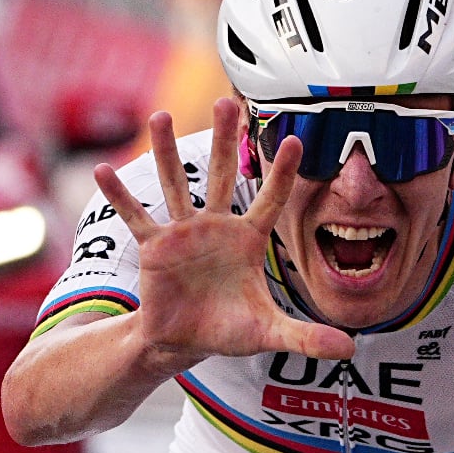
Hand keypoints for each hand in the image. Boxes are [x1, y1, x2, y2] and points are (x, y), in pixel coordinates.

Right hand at [93, 98, 355, 372]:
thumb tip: (350, 349)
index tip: (295, 141)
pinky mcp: (155, 248)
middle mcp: (217, 226)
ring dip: (166, 153)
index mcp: (249, 240)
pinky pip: (137, 218)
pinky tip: (103, 170)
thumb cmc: (230, 329)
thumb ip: (306, 337)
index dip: (282, 173)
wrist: (185, 340)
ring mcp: (184, 233)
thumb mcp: (269, 334)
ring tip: (160, 116)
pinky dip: (121, 196)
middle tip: (227, 102)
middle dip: (223, 140)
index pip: (270, 200)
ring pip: (176, 185)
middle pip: (220, 176)